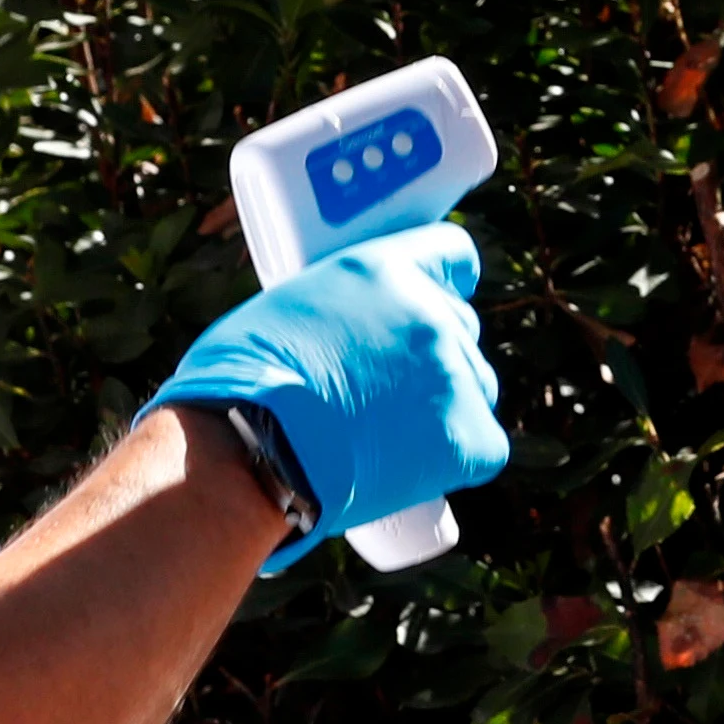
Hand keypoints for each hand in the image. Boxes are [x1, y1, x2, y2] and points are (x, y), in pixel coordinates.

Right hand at [145, 221, 506, 569]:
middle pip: (460, 328)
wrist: (247, 451)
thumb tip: (344, 336)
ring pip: (475, 387)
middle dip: (429, 356)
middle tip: (382, 390)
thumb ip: (336, 309)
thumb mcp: (284, 310)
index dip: (442, 282)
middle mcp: (430, 312)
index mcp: (383, 269)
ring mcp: (453, 375)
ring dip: (443, 407)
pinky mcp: (468, 438)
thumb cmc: (238, 386)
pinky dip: (454, 460)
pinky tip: (412, 468)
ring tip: (386, 436)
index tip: (430, 303)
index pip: (450, 254)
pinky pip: (484, 447)